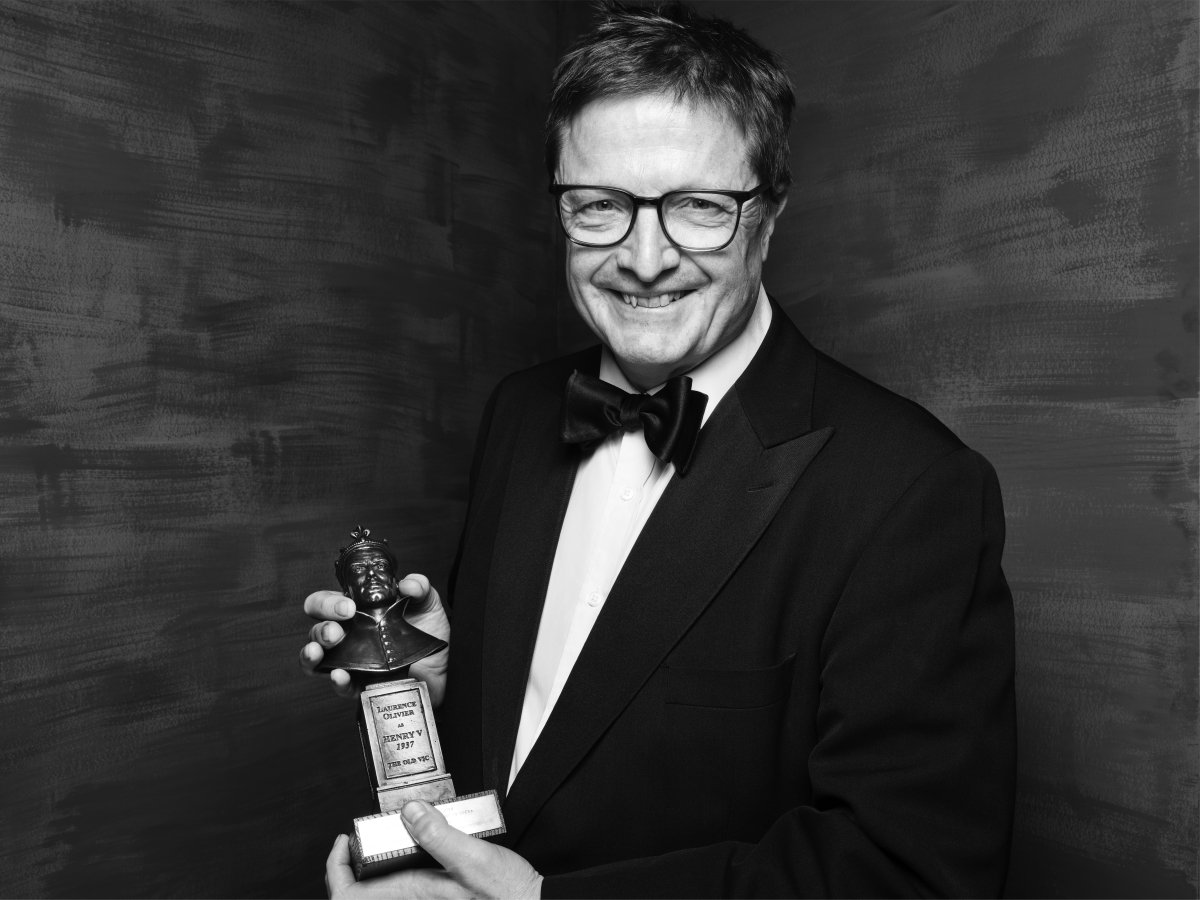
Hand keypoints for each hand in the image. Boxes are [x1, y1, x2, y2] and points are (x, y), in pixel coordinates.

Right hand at [300, 574, 450, 704]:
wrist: (445, 669)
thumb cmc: (428, 635)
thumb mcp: (428, 604)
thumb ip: (420, 588)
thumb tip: (408, 584)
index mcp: (359, 614)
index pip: (327, 603)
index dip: (328, 603)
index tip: (349, 607)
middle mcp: (350, 637)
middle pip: (317, 629)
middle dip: (321, 627)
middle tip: (337, 631)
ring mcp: (352, 662)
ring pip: (316, 658)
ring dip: (312, 652)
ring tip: (323, 649)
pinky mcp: (362, 686)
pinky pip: (341, 686)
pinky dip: (336, 680)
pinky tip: (339, 674)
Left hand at [325, 801, 541, 899]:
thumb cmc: (507, 895)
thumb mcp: (474, 857)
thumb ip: (439, 835)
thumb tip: (408, 813)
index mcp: (413, 893)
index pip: (349, 895)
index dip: (335, 870)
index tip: (342, 843)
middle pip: (362, 893)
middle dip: (352, 866)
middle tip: (358, 837)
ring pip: (383, 891)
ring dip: (375, 868)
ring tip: (384, 838)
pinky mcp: (439, 898)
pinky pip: (405, 889)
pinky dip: (399, 870)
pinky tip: (417, 849)